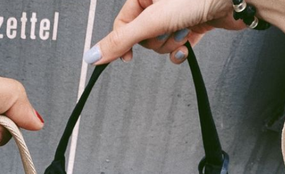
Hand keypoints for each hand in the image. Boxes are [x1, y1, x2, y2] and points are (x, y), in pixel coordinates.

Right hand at [84, 0, 243, 64]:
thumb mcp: (151, 20)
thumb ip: (121, 40)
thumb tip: (92, 55)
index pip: (123, 23)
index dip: (124, 42)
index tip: (127, 57)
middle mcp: (160, 1)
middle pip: (143, 35)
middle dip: (155, 40)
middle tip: (167, 31)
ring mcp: (178, 12)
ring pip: (161, 42)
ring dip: (171, 43)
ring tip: (184, 31)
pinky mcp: (193, 23)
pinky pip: (178, 44)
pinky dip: (182, 48)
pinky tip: (188, 43)